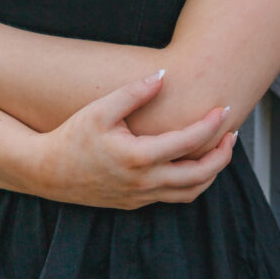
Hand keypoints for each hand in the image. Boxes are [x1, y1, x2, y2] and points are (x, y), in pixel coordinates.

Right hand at [35, 70, 235, 208]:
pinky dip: (191, 183)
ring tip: (219, 150)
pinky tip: (191, 164)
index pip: (189, 142)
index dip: (211, 125)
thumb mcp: (101, 109)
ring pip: (190, 192)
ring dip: (210, 172)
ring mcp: (141, 196)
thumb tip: (162, 76)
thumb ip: (133, 93)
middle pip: (199, 175)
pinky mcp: (135, 203)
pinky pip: (173, 198)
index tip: (224, 109)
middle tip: (232, 133)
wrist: (47, 172)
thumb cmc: (73, 136)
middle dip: (222, 154)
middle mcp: (145, 182)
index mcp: (139, 157)